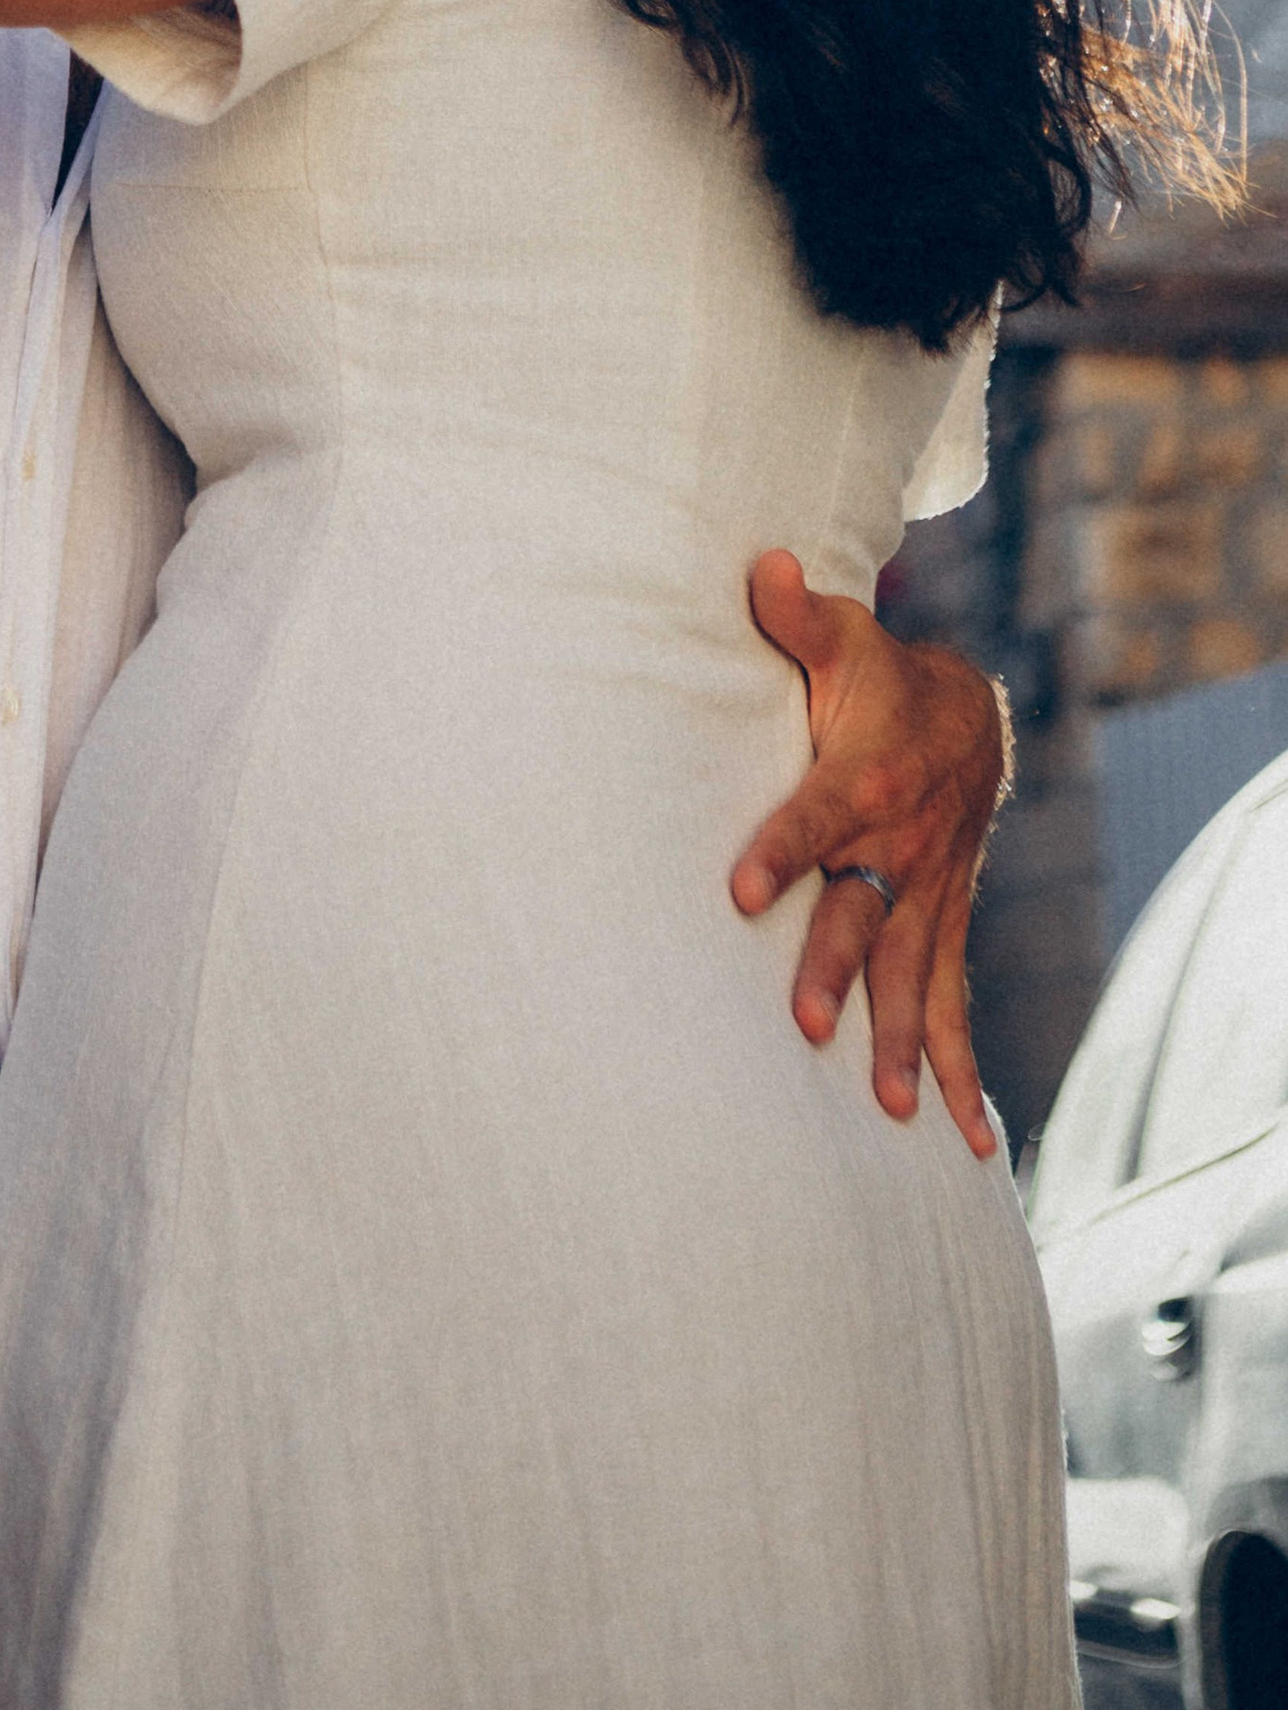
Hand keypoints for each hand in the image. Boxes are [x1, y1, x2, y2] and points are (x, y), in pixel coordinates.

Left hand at [730, 550, 1009, 1157]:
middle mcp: (901, 847)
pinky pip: (952, 1003)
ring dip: (901, 1041)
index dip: (781, 848)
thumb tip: (764, 566)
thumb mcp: (842, 638)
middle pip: (864, 913)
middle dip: (837, 969)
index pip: (816, 815)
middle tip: (805, 1029)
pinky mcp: (941, 926)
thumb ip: (796, 614)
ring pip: (912, 974)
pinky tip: (969, 1143)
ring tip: (890, 1113)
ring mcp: (927, 895)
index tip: (740, 889)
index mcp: (865, 778)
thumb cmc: (876, 676)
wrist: (968, 717)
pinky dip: (961, 1071)